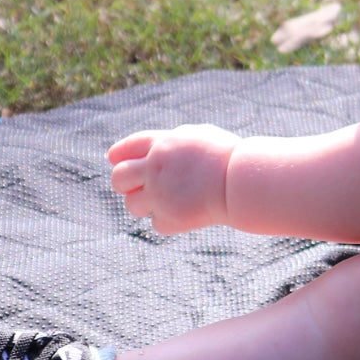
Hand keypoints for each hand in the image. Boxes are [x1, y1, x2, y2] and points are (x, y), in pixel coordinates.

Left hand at [108, 124, 239, 234]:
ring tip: (169, 199)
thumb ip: (170, 142)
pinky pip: (157, 223)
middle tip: (141, 185)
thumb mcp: (199, 136)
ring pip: (132, 204)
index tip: (116, 160)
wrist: (242, 181)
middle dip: (125, 183)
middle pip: (119, 178)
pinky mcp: (169, 218)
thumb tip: (148, 151)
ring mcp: (159, 195)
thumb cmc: (227, 156)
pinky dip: (169, 219)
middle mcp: (154, 169)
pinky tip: (188, 210)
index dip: (119, 155)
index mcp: (162, 145)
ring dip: (146, 203)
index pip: (126, 149)